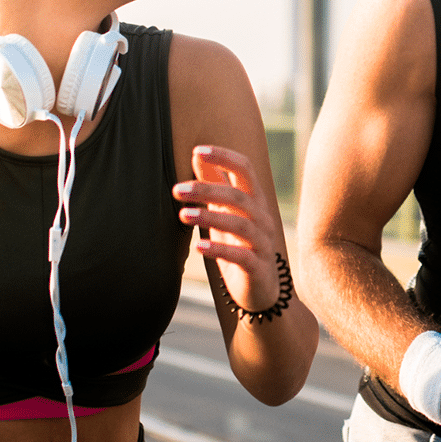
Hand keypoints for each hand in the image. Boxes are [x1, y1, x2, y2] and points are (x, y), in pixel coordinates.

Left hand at [173, 145, 281, 314]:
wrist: (260, 291)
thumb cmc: (238, 244)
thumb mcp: (224, 212)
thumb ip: (214, 184)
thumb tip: (196, 155)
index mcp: (254, 200)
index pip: (245, 169)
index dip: (224, 157)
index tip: (197, 150)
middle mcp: (262, 218)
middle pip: (239, 195)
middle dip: (207, 189)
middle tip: (177, 190)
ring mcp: (263, 242)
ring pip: (240, 224)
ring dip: (210, 217)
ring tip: (182, 215)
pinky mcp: (258, 267)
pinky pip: (241, 255)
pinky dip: (219, 249)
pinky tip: (198, 247)